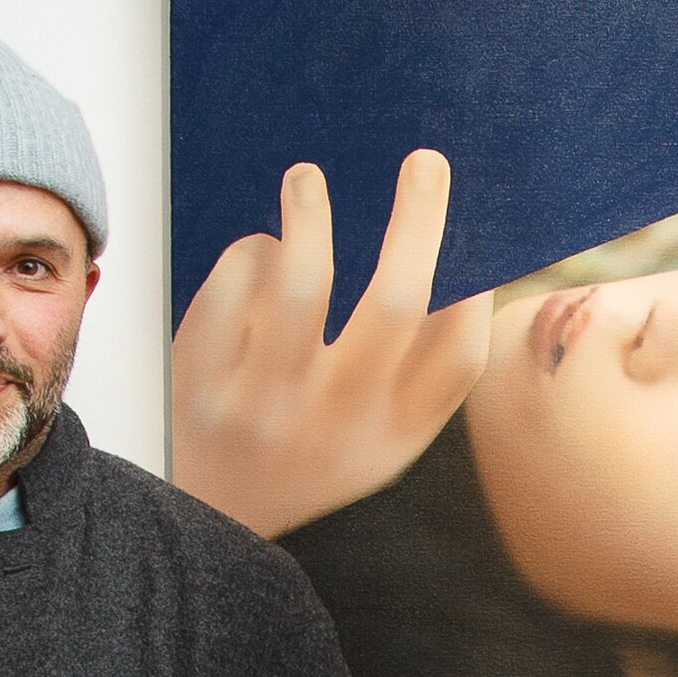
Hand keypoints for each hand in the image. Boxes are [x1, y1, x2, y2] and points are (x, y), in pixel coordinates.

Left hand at [168, 153, 497, 539]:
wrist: (202, 514)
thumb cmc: (304, 452)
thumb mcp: (373, 441)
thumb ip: (414, 375)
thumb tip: (465, 270)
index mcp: (391, 439)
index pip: (459, 357)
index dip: (476, 292)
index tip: (475, 244)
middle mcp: (335, 424)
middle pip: (395, 303)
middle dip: (419, 219)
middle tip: (425, 162)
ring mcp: (265, 405)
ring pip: (301, 283)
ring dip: (311, 214)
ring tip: (307, 178)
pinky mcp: (202, 384)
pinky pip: (234, 286)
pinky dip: (252, 252)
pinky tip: (261, 249)